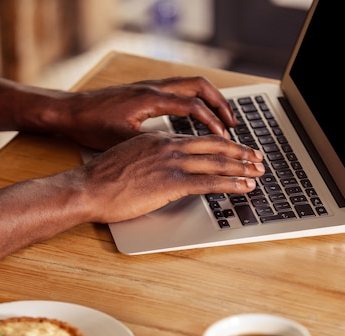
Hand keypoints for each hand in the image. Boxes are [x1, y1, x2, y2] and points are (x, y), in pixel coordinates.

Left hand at [47, 76, 237, 150]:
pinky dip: (192, 103)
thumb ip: (152, 145)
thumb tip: (174, 158)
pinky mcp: (144, 93)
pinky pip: (177, 92)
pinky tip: (196, 119)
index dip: (212, 123)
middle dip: (220, 106)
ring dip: (208, 102)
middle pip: (199, 88)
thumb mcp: (123, 141)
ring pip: (189, 87)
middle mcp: (153, 89)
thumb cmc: (92, 126)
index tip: (226, 140)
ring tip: (222, 120)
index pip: (192, 106)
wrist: (69, 112)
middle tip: (234, 126)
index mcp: (151, 99)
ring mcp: (149, 88)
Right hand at [77, 131, 264, 222]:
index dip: (221, 144)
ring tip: (258, 172)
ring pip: (216, 161)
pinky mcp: (170, 183)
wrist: (86, 187)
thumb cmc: (100, 180)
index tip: (234, 150)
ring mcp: (170, 163)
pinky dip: (231, 184)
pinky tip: (244, 186)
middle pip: (213, 145)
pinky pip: (209, 182)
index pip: (196, 140)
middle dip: (240, 152)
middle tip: (256, 158)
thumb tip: (157, 173)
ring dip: (242, 167)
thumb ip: (147, 162)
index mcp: (157, 140)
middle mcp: (167, 146)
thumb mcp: (127, 161)